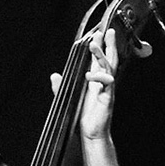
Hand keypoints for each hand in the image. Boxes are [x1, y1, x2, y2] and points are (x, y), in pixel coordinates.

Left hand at [54, 24, 122, 141]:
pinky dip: (98, 77)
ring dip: (101, 55)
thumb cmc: (82, 117)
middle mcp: (103, 83)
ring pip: (108, 67)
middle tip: (109, 31)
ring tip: (93, 45)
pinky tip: (90, 75)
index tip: (100, 34)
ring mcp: (107, 90)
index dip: (101, 47)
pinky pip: (107, 83)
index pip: (100, 60)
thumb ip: (60, 86)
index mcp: (96, 82)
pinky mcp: (107, 98)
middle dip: (109, 45)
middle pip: (110, 59)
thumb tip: (53, 75)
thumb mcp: (68, 98)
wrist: (91, 134)